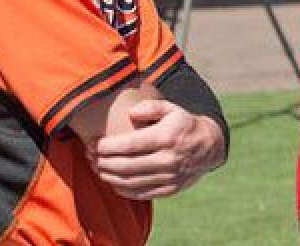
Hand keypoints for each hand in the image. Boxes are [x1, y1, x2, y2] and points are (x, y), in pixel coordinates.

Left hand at [92, 100, 225, 199]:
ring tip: (96, 167)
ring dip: (108, 176)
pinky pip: (139, 193)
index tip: (93, 143)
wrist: (210, 147)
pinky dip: (121, 188)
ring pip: (129, 182)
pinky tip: (112, 179)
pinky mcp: (169, 189)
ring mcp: (168, 177)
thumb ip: (151, 106)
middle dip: (101, 161)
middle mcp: (167, 159)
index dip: (106, 147)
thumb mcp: (172, 109)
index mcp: (166, 138)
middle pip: (124, 166)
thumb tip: (132, 113)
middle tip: (89, 156)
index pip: (128, 145)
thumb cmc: (183, 124)